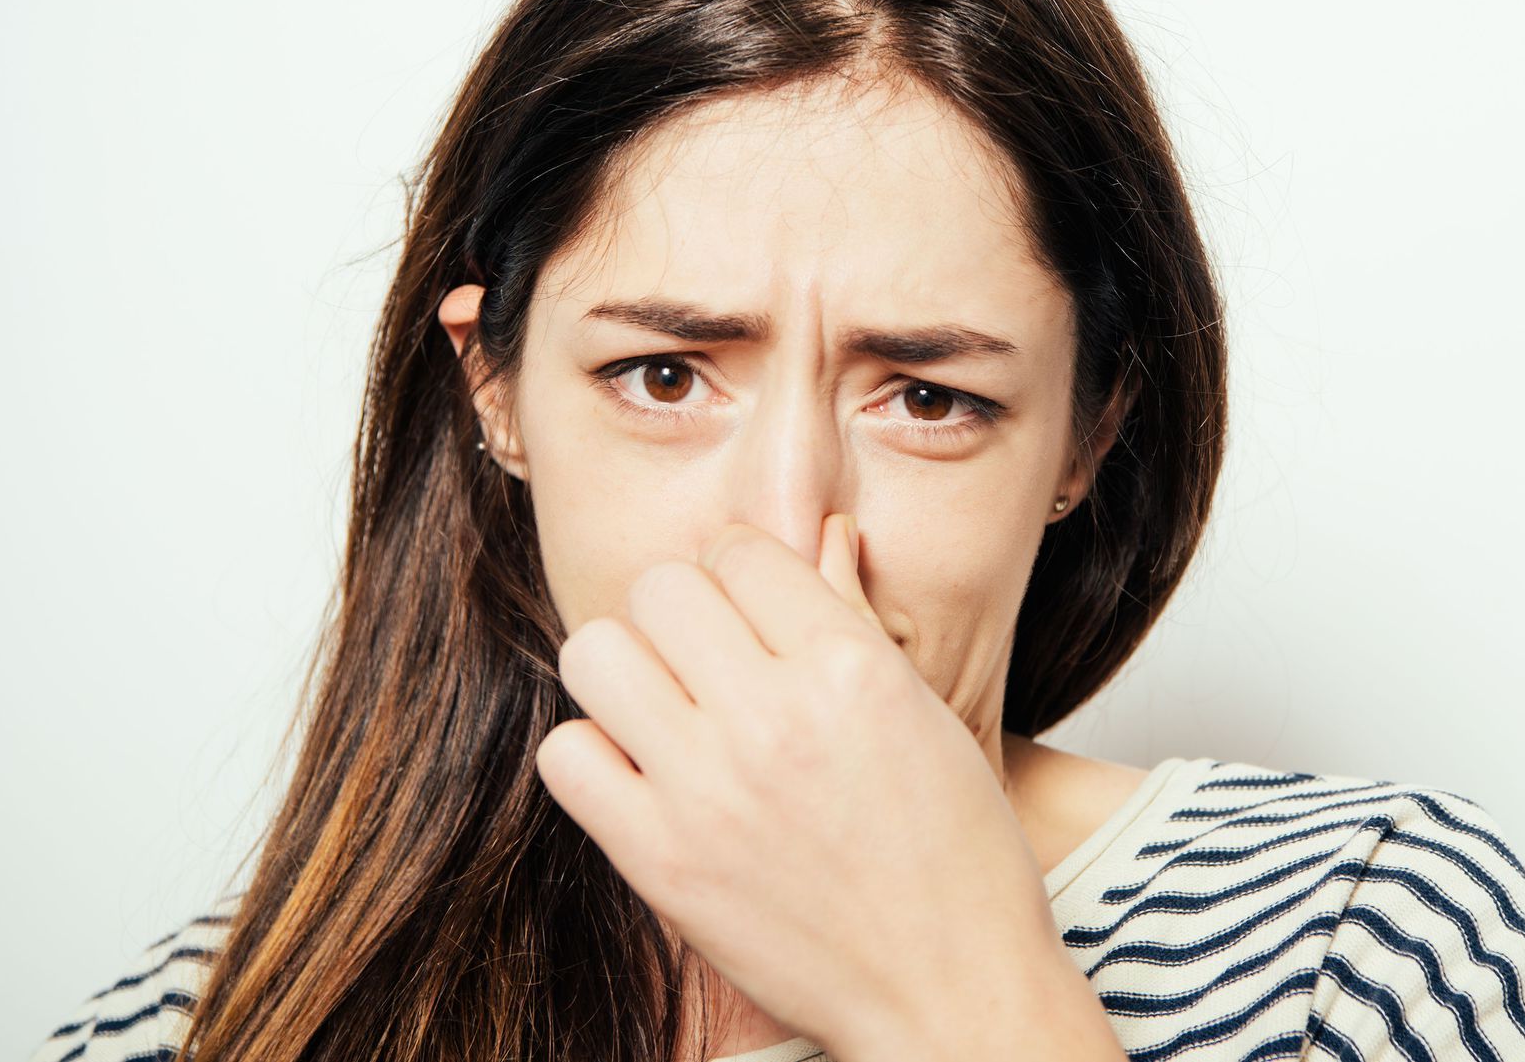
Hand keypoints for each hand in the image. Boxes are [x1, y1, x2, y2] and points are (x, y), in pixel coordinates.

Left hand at [535, 513, 1069, 1055]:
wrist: (949, 990)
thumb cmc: (957, 854)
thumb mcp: (926, 715)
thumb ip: (852, 619)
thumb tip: (820, 534)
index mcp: (852, 668)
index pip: (743, 550)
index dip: (746, 574)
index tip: (758, 613)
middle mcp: (774, 717)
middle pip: (662, 588)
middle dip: (685, 614)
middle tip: (713, 661)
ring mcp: (708, 791)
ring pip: (597, 653)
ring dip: (630, 671)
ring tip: (672, 709)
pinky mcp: (660, 862)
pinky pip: (566, 756)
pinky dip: (596, 756)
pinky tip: (648, 774)